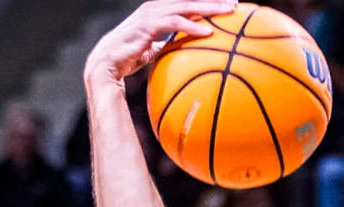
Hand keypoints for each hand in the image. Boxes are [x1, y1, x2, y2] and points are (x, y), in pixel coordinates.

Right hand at [85, 0, 236, 84]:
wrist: (108, 62)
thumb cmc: (131, 55)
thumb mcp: (156, 47)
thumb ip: (170, 43)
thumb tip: (186, 50)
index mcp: (160, 10)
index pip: (188, 2)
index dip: (208, 2)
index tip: (229, 5)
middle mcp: (156, 7)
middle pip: (190, 0)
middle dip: (214, 1)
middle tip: (235, 3)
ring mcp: (151, 14)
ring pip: (185, 6)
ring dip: (208, 8)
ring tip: (229, 12)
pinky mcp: (147, 25)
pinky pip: (174, 22)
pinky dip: (192, 26)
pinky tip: (208, 32)